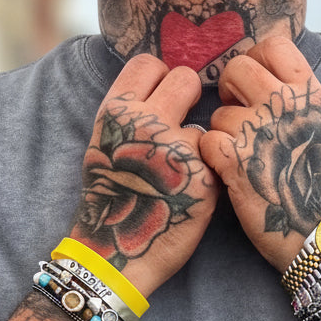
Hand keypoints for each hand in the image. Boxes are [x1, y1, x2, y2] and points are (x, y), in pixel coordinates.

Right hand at [70, 55, 219, 296]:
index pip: (150, 64)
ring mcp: (177, 150)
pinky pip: (216, 161)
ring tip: (180, 174)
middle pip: (186, 79)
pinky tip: (191, 196)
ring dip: (200, 145)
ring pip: (205, 126)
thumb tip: (161, 87)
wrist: (114, 256)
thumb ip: (130, 114)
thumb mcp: (104, 146)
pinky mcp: (204, 179)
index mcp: (116, 112)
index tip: (163, 100)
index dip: (162, 79)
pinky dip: (209, 176)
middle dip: (189, 99)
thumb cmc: (109, 202)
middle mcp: (146, 123)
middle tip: (181, 129)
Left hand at [201, 36, 320, 271]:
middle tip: (234, 116)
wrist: (320, 234)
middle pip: (236, 69)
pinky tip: (226, 172)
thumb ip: (293, 100)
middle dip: (228, 92)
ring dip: (221, 135)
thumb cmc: (316, 186)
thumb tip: (259, 77)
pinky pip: (206, 141)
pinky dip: (210, 158)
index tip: (252, 85)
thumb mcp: (318, 128)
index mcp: (309, 93)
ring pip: (218, 114)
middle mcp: (285, 106)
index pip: (273, 45)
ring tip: (241, 160)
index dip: (254, 60)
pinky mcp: (237, 163)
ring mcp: (260, 133)